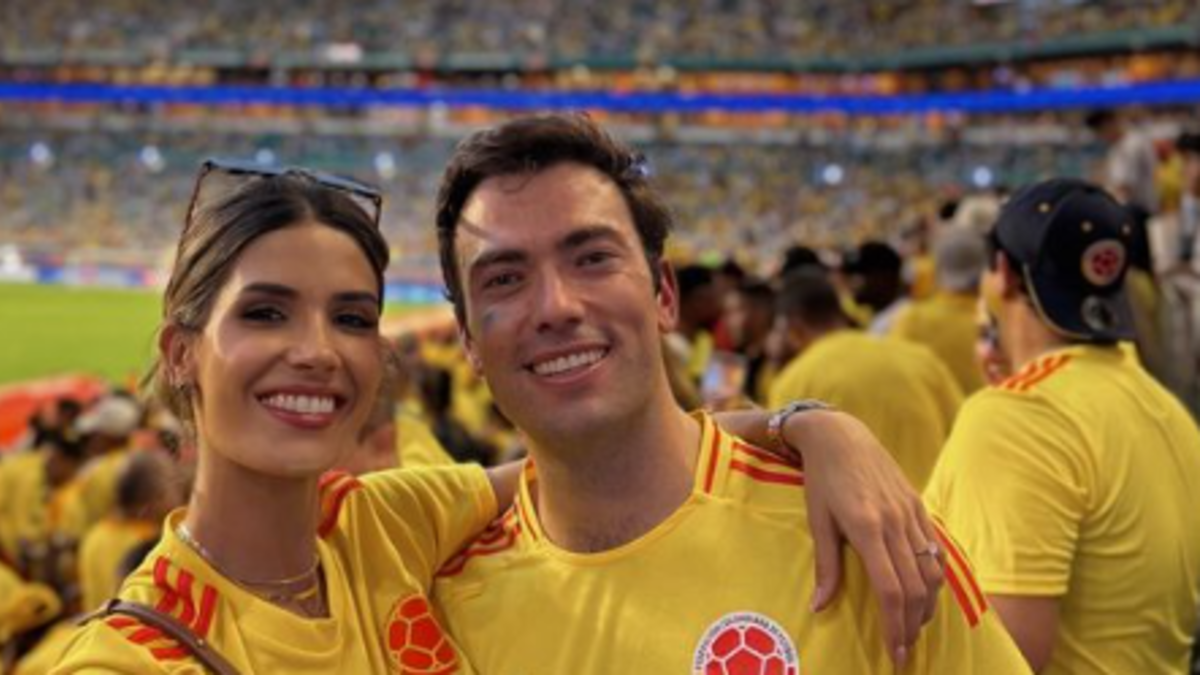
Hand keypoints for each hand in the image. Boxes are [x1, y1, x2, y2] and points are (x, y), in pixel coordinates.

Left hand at [783, 410, 943, 667]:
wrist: (841, 435)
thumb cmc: (822, 479)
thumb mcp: (818, 520)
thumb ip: (825, 566)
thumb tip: (819, 608)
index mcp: (866, 527)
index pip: (891, 589)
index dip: (895, 626)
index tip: (895, 652)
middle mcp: (895, 522)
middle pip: (915, 588)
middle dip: (912, 626)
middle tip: (905, 652)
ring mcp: (910, 513)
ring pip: (931, 572)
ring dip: (927, 607)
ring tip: (915, 629)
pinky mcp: (918, 506)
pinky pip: (936, 550)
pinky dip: (936, 579)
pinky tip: (928, 596)